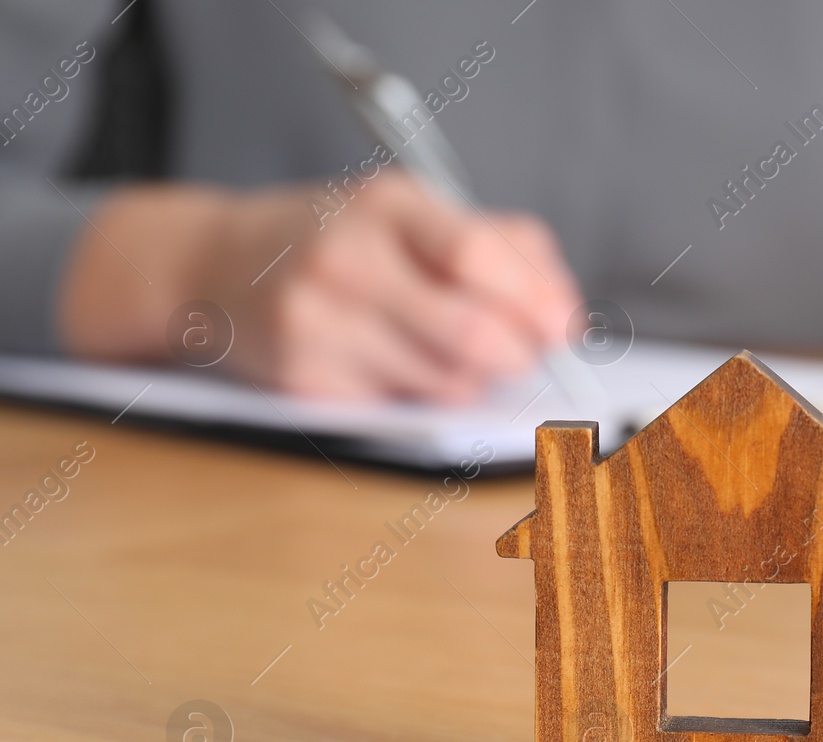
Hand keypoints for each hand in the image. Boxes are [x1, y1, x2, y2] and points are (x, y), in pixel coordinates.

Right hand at [59, 173, 582, 402]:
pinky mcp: (304, 385)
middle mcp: (345, 262)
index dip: (534, 300)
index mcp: (384, 206)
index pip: (476, 256)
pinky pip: (405, 411)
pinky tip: (399, 367)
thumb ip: (502, 247)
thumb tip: (565, 316)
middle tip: (524, 354)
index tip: (562, 326)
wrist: (214, 266)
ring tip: (450, 352)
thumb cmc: (338, 238)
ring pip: (448, 383)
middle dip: (518, 355)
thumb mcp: (411, 212)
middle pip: (472, 334)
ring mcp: (318, 326)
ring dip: (473, 380)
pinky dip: (424, 398)